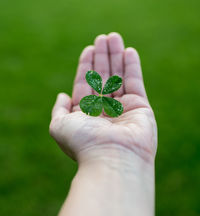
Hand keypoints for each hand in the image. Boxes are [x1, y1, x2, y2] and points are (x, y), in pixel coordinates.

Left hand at [49, 33, 156, 163]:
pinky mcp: (140, 108)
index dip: (87, 67)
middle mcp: (104, 112)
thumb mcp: (59, 126)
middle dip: (102, 58)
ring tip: (114, 37)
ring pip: (119, 77)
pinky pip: (135, 82)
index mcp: (86, 115)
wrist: (112, 158)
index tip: (89, 49)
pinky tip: (128, 51)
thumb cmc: (84, 143)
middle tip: (103, 38)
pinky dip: (132, 67)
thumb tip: (63, 95)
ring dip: (116, 57)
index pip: (86, 85)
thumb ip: (58, 110)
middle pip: (103, 78)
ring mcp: (123, 109)